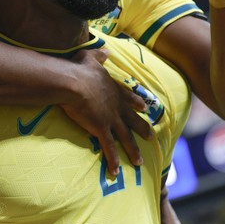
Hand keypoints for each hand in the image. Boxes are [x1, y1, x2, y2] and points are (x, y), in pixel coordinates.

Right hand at [60, 49, 152, 175]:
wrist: (73, 82)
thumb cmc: (78, 69)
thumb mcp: (90, 58)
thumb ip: (99, 56)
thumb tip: (106, 51)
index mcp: (113, 89)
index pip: (129, 98)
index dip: (137, 104)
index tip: (146, 108)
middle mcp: (116, 105)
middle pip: (132, 120)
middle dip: (142, 129)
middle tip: (152, 137)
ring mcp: (111, 119)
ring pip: (126, 138)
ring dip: (133, 151)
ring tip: (140, 162)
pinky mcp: (102, 129)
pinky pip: (109, 148)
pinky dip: (113, 160)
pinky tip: (116, 172)